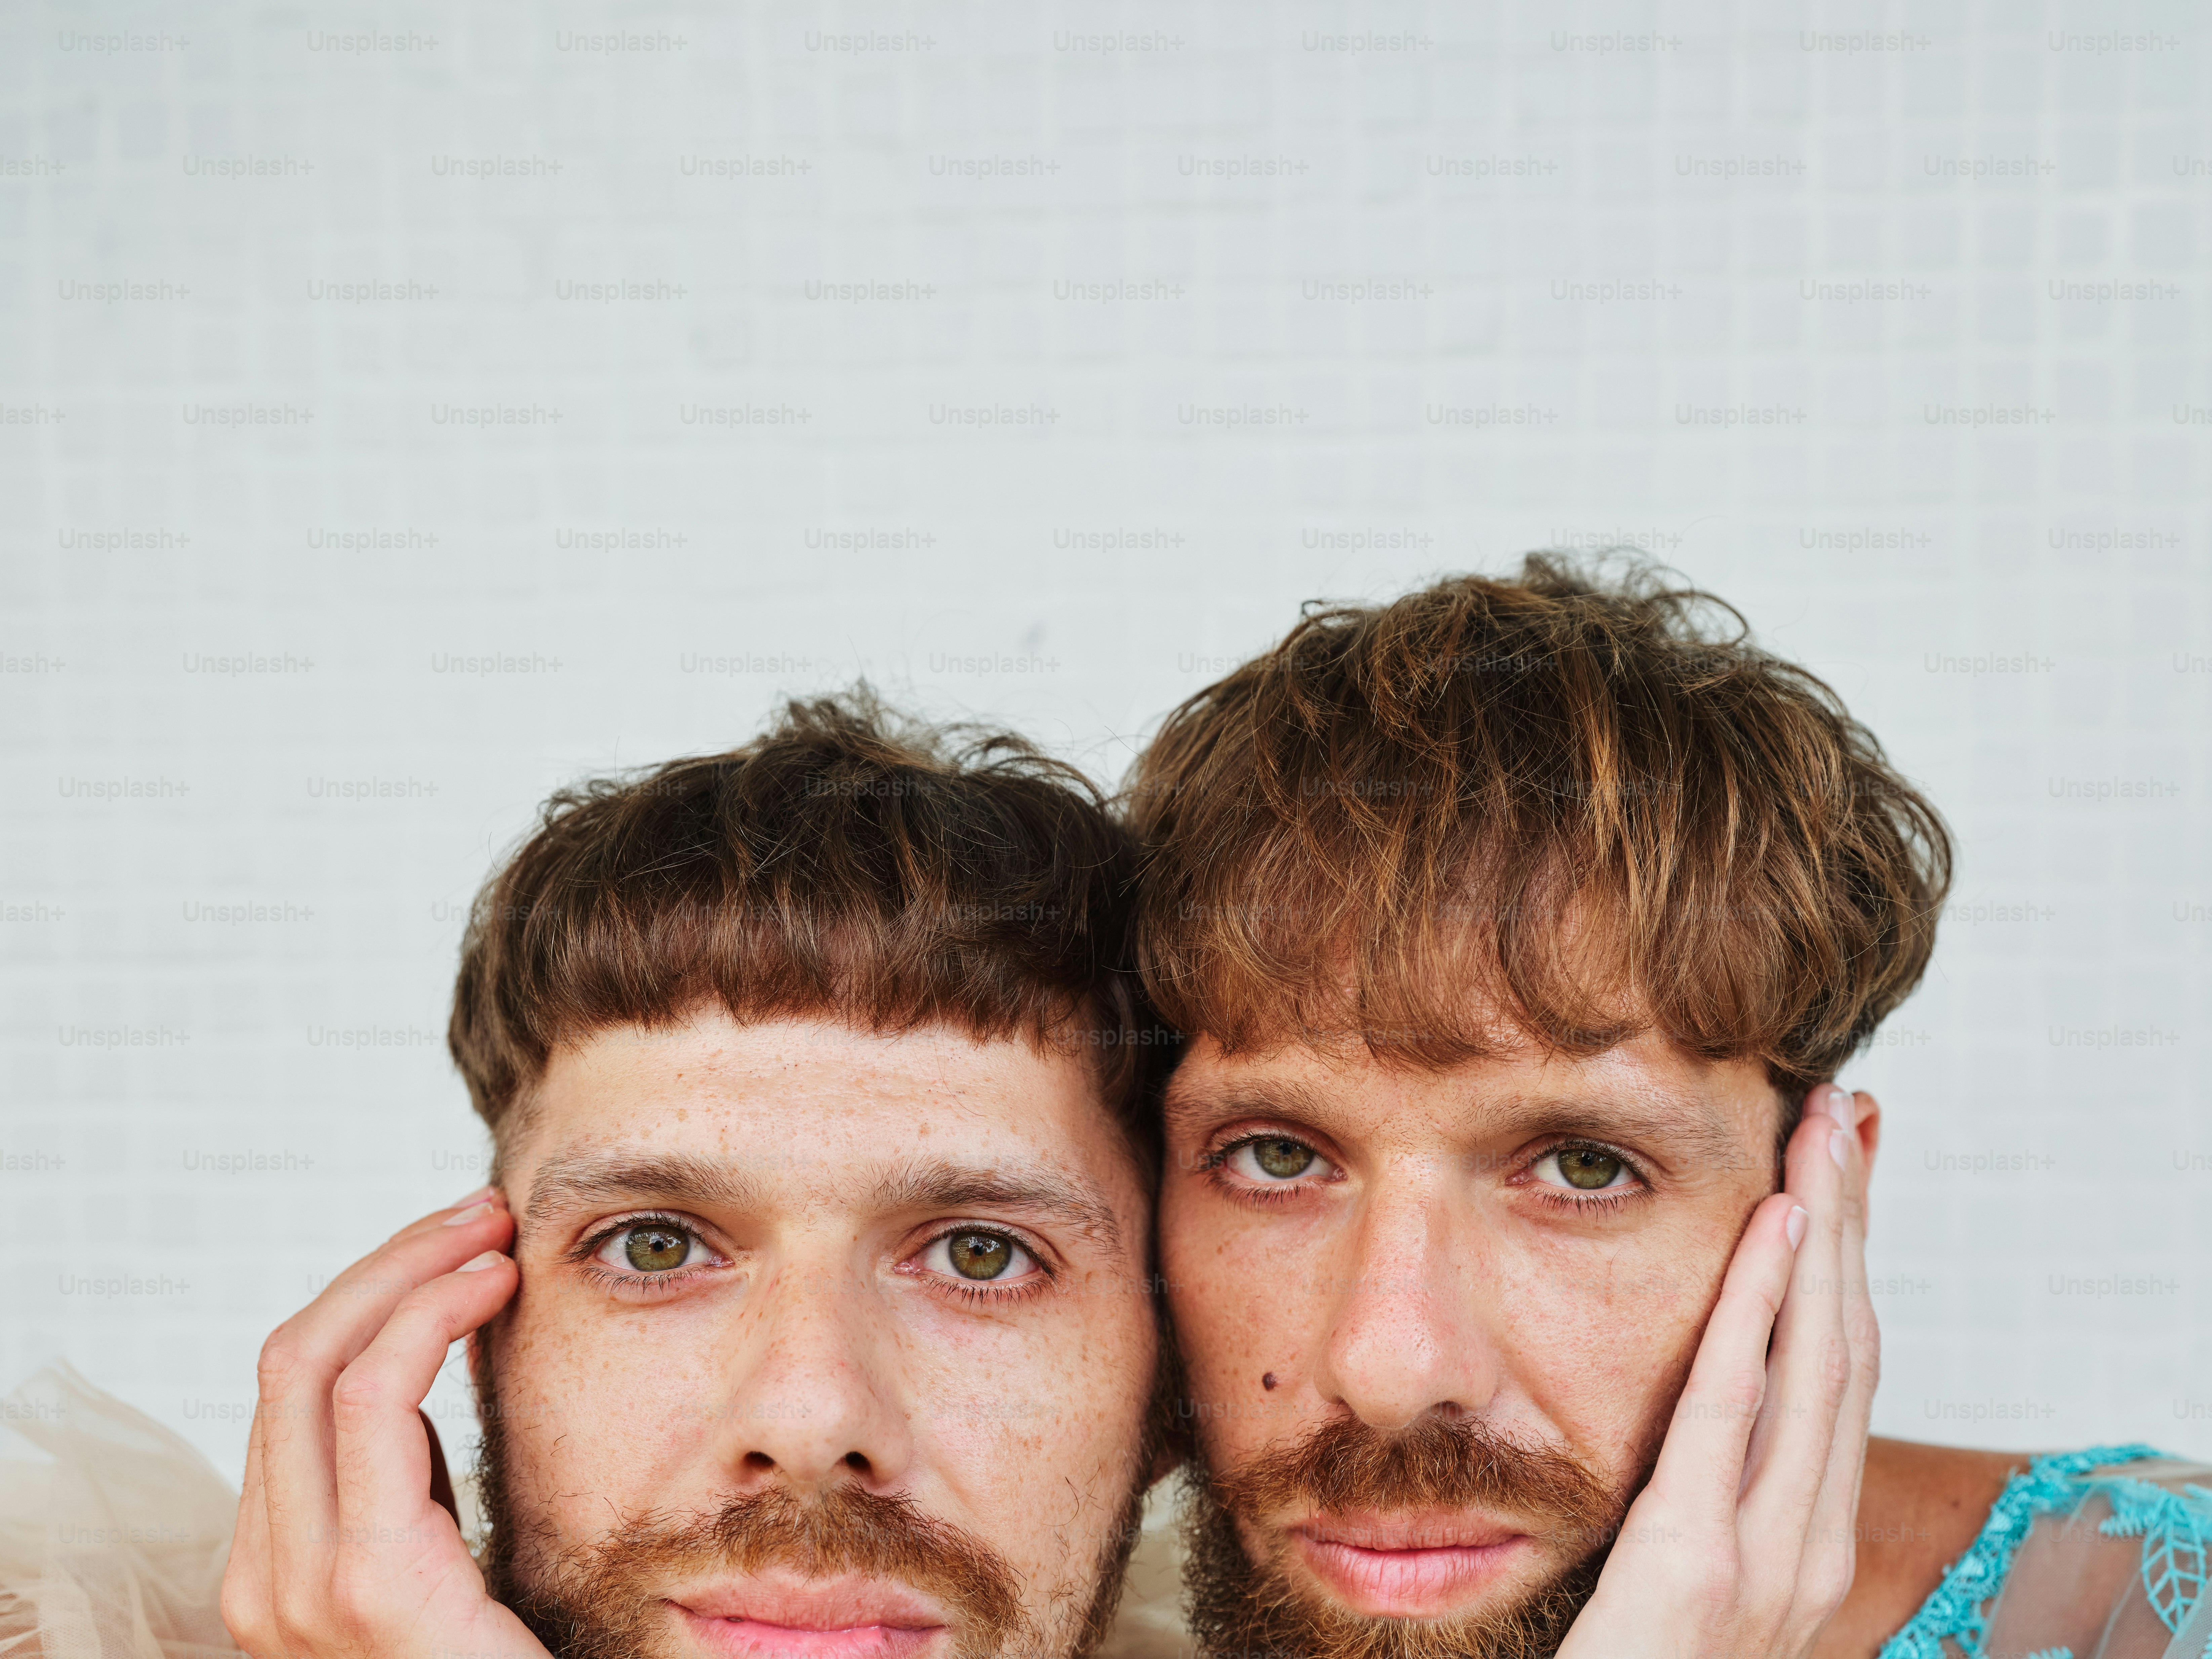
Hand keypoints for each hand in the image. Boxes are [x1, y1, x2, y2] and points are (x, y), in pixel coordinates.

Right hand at [221, 1188, 547, 1658]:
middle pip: (291, 1358)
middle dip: (383, 1263)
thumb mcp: (434, 1555)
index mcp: (278, 1565)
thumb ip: (407, 1487)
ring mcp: (301, 1587)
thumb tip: (425, 1375)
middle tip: (477, 1211)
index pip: (294, 1389)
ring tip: (491, 1230)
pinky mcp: (369, 1584)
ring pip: (319, 1359)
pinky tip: (490, 1284)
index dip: (369, 1298)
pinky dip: (428, 1316)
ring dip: (407, 1270)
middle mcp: (265, 1575)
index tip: (456, 1248)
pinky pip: (376, 1401)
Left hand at [1556, 1084, 1880, 1658]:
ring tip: (1823, 1130)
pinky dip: (1762, 1312)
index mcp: (1795, 1547)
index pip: (1837, 1377)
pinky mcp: (1696, 1570)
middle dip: (1851, 1222)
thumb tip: (1694, 1412)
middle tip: (1845, 1110)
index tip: (1841, 1168)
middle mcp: (1802, 1549)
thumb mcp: (1673, 1579)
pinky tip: (1776, 1228)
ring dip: (1825, 1235)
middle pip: (1844, 1349)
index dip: (1848, 1266)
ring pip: (1816, 1362)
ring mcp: (1764, 1565)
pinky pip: (1734, 1412)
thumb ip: (1694, 1500)